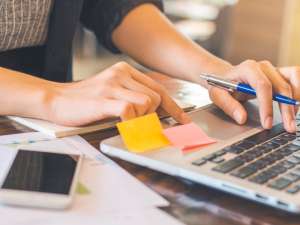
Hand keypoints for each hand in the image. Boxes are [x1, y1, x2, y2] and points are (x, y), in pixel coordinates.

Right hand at [47, 62, 190, 125]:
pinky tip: (120, 123)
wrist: (56, 99)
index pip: (158, 88)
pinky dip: (130, 122)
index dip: (172, 105)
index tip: (182, 118)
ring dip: (140, 118)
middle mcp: (121, 73)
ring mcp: (112, 85)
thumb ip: (133, 94)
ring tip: (124, 121)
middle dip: (152, 115)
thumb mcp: (112, 90)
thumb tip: (156, 111)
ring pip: (146, 103)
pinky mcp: (104, 99)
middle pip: (155, 97)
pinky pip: (129, 110)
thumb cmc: (86, 99)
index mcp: (125, 70)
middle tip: (140, 123)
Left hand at [208, 60, 298, 132]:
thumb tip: (242, 119)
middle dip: (286, 109)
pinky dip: (299, 92)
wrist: (225, 76)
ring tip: (293, 118)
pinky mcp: (280, 74)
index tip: (267, 123)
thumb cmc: (221, 85)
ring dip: (297, 100)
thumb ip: (229, 106)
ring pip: (293, 80)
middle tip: (289, 127)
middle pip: (281, 86)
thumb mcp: (218, 95)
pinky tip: (295, 108)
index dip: (267, 106)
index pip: (263, 86)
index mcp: (248, 69)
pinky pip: (295, 79)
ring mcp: (273, 69)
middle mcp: (264, 67)